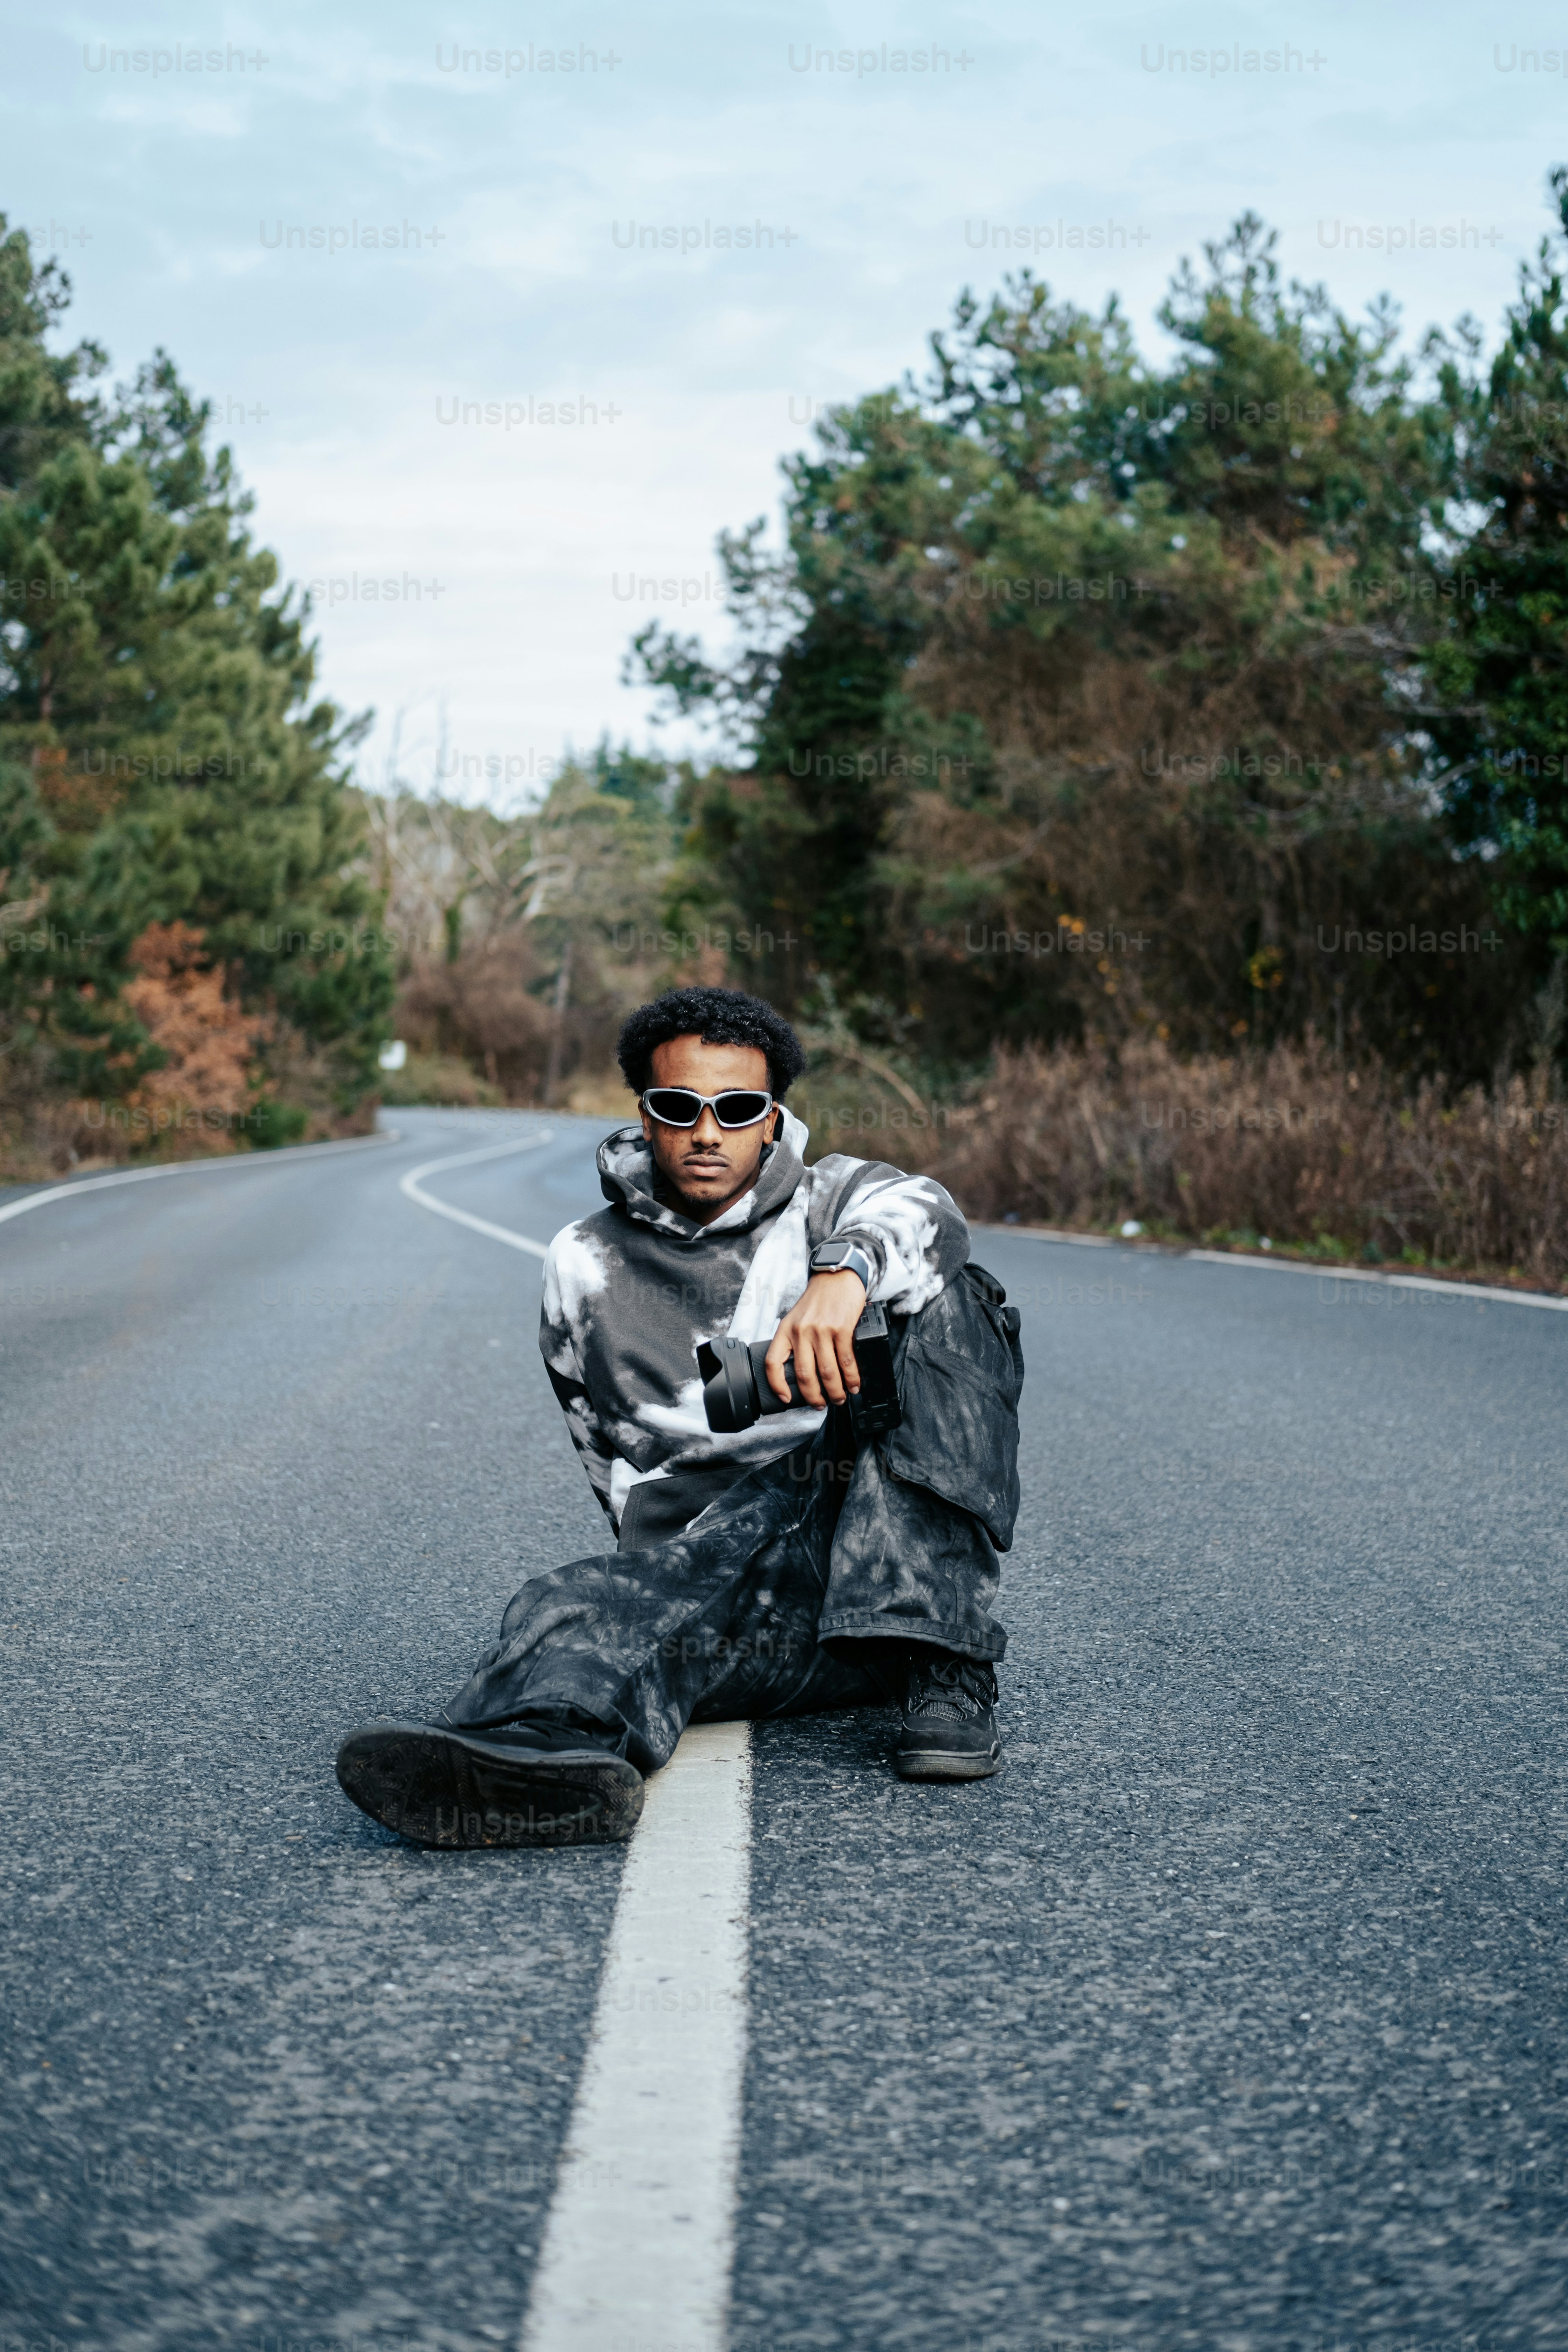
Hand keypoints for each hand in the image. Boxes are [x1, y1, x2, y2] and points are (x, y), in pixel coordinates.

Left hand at [764, 1270, 866, 1408]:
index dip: (777, 1384)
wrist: (836, 1277)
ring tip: (840, 1398)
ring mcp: (822, 1330)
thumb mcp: (796, 1318)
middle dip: (813, 1396)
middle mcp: (801, 1331)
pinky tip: (854, 1384)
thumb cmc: (817, 1301)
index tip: (785, 1397)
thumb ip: (795, 1342)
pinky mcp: (842, 1328)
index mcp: (785, 1330)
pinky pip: (846, 1361)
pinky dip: (852, 1378)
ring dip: (835, 1391)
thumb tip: (801, 1373)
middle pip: (804, 1374)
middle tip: (820, 1405)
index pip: (773, 1362)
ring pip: (827, 1372)